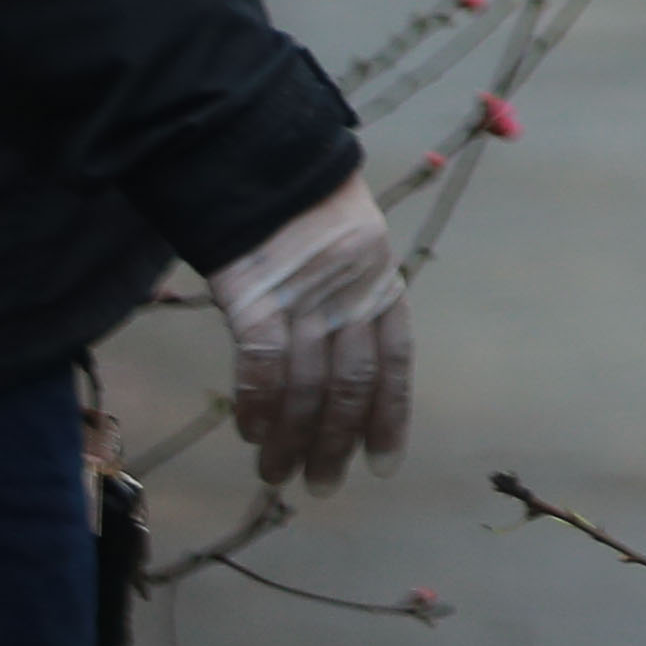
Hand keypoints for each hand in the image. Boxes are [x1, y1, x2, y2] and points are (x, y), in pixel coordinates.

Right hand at [209, 173, 413, 488]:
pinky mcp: (255, 294)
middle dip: (337, 442)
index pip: (395, 363)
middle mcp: (350, 295)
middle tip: (322, 486)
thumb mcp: (352, 254)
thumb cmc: (309, 213)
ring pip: (306, 385)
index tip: (382, 466)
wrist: (267, 158)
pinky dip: (257, 403)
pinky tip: (251, 431)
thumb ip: (352, 309)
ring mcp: (304, 297)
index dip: (390, 416)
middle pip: (351, 384)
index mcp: (381, 285)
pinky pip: (261, 362)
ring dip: (292, 438)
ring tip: (277, 475)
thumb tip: (340, 380)